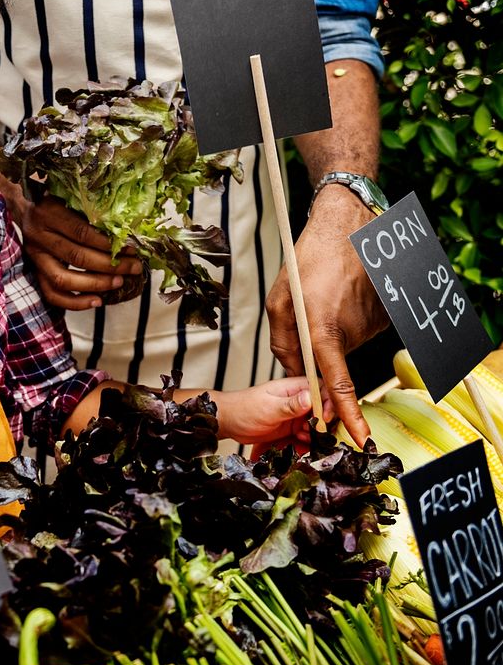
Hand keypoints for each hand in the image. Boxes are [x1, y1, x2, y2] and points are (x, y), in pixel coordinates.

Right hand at [20, 194, 142, 308]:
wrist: (26, 209)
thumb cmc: (56, 203)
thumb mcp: (70, 198)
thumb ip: (90, 211)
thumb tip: (125, 230)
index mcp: (48, 213)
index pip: (82, 232)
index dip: (108, 243)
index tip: (131, 248)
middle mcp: (38, 236)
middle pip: (76, 256)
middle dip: (110, 265)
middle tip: (133, 267)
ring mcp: (34, 257)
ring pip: (63, 279)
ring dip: (95, 284)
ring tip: (119, 282)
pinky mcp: (34, 273)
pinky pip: (52, 295)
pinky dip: (75, 303)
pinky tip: (97, 301)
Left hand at [214, 377, 334, 445]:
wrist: (228, 422)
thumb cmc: (243, 408)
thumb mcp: (268, 407)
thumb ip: (290, 405)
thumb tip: (310, 397)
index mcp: (294, 388)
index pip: (322, 389)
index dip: (329, 403)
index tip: (324, 418)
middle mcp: (298, 401)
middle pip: (323, 410)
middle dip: (322, 424)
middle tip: (313, 433)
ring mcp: (295, 415)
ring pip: (316, 425)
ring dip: (314, 436)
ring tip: (301, 438)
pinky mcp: (291, 428)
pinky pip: (306, 437)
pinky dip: (305, 443)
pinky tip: (298, 446)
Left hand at [266, 185, 388, 447]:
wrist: (349, 228)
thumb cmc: (310, 260)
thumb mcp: (280, 300)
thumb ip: (284, 341)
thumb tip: (295, 373)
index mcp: (322, 328)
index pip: (337, 382)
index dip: (344, 412)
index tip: (358, 437)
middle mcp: (353, 330)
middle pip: (332, 362)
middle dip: (318, 350)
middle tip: (311, 315)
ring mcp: (372, 324)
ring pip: (345, 346)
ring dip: (333, 332)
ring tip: (328, 299)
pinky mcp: (385, 317)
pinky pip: (359, 332)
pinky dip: (349, 321)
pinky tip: (344, 297)